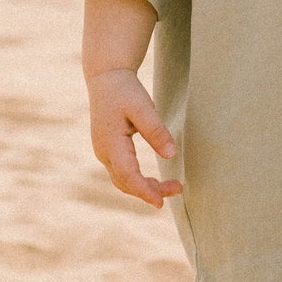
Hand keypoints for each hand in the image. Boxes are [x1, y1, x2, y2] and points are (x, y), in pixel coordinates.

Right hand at [86, 67, 182, 208]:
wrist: (106, 78)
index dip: (144, 190)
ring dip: (145, 187)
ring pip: (123, 180)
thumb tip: (171, 155)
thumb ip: (156, 131)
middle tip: (178, 189)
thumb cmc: (124, 91)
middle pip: (125, 182)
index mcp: (110, 143)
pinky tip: (153, 180)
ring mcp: (104, 152)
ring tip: (172, 187)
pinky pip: (122, 173)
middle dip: (150, 191)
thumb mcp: (143, 107)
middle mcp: (103, 152)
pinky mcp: (108, 150)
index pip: (127, 175)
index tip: (160, 202)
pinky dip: (138, 180)